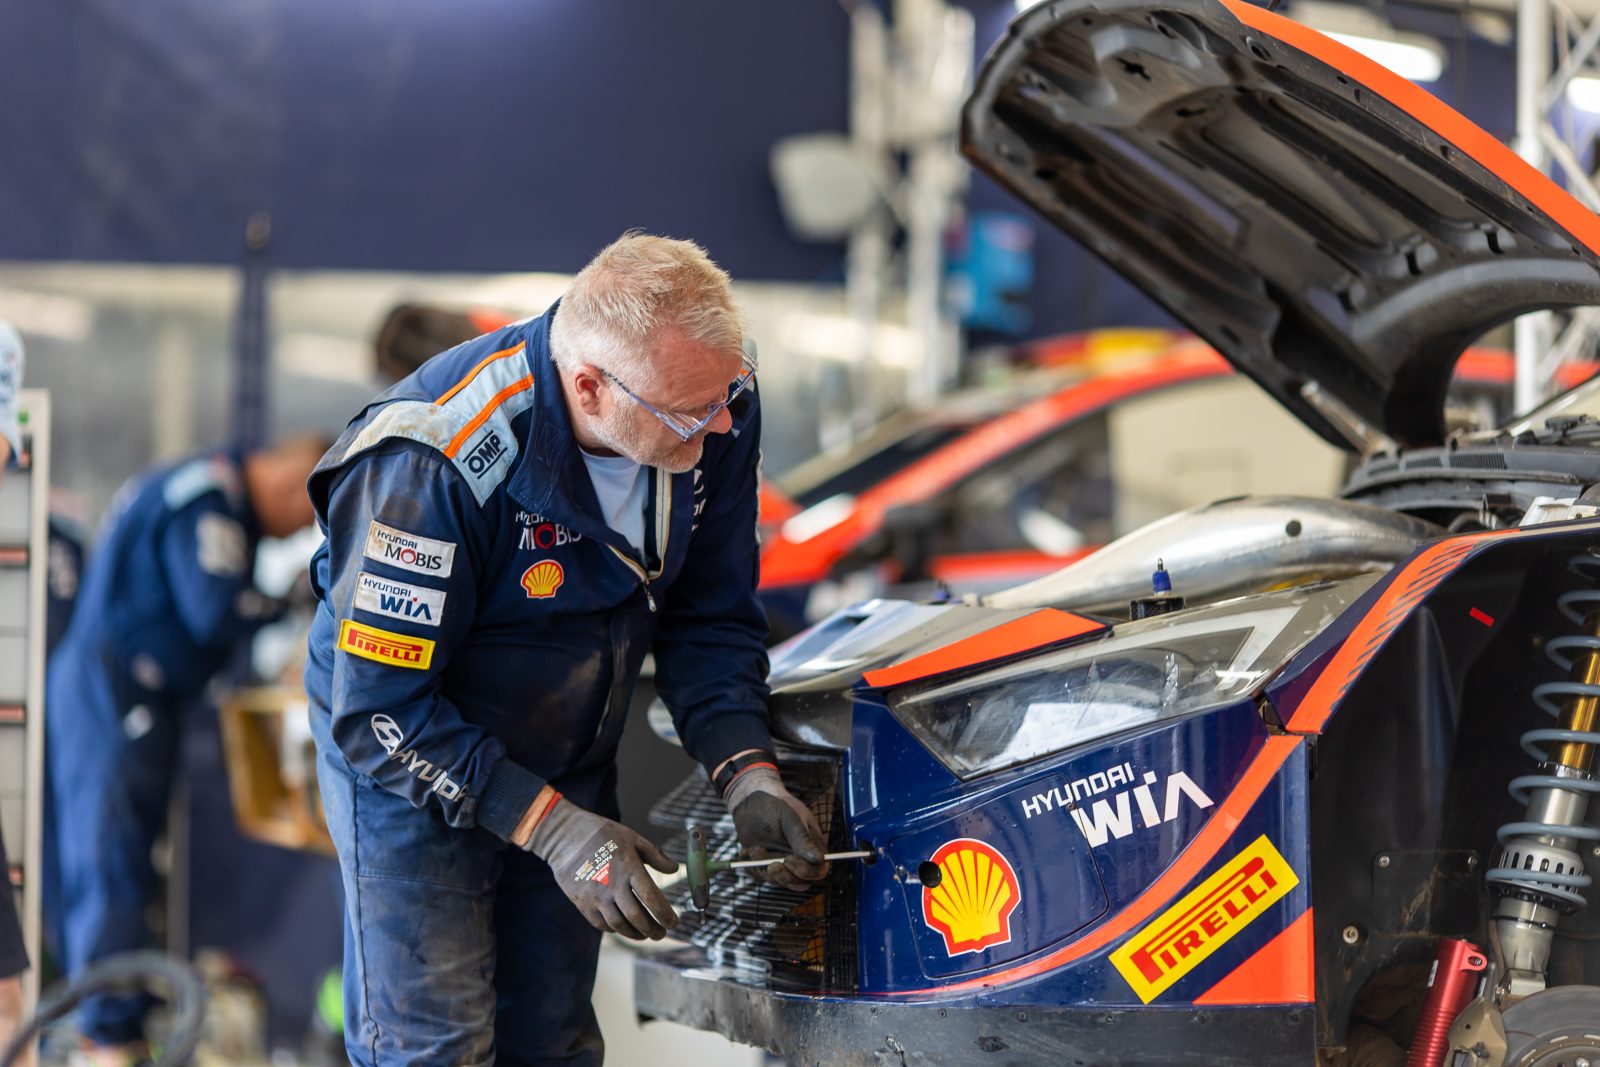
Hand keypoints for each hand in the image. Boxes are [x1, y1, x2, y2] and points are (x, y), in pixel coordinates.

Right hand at [525, 798, 679, 939]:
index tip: (674, 923)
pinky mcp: (582, 903)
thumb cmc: (604, 835)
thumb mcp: (632, 838)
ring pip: (619, 925)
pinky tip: (625, 928)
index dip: (664, 914)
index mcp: (628, 867)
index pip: (651, 897)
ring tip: (646, 935)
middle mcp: (612, 885)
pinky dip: (616, 929)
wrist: (566, 837)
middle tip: (663, 934)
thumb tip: (675, 869)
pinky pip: (601, 923)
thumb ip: (655, 856)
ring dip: (635, 934)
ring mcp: (596, 896)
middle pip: (636, 917)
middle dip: (653, 929)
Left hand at [725, 766, 827, 890]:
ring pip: (778, 881)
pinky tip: (746, 852)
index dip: (806, 871)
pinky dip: (751, 867)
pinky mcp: (765, 866)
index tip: (789, 859)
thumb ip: (803, 839)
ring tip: (755, 849)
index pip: (818, 870)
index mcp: (812, 845)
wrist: (751, 800)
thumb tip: (819, 859)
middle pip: (800, 883)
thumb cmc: (774, 804)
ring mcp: (782, 863)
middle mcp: (799, 858)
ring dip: (764, 869)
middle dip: (784, 876)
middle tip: (772, 864)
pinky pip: (760, 876)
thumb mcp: (789, 818)